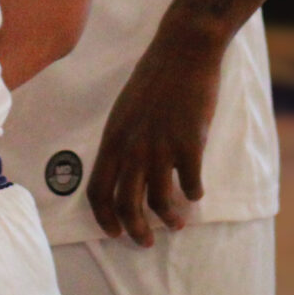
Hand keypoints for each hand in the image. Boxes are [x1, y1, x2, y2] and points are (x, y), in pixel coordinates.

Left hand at [88, 23, 219, 246]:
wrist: (181, 52)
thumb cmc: (153, 81)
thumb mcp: (125, 113)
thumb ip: (124, 142)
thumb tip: (125, 172)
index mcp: (112, 139)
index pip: (96, 189)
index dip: (103, 217)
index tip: (114, 232)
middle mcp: (131, 146)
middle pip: (125, 202)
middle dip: (134, 230)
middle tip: (146, 242)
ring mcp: (160, 145)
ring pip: (158, 200)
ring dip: (168, 218)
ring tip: (177, 222)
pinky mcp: (189, 142)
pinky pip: (190, 183)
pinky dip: (194, 194)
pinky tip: (197, 194)